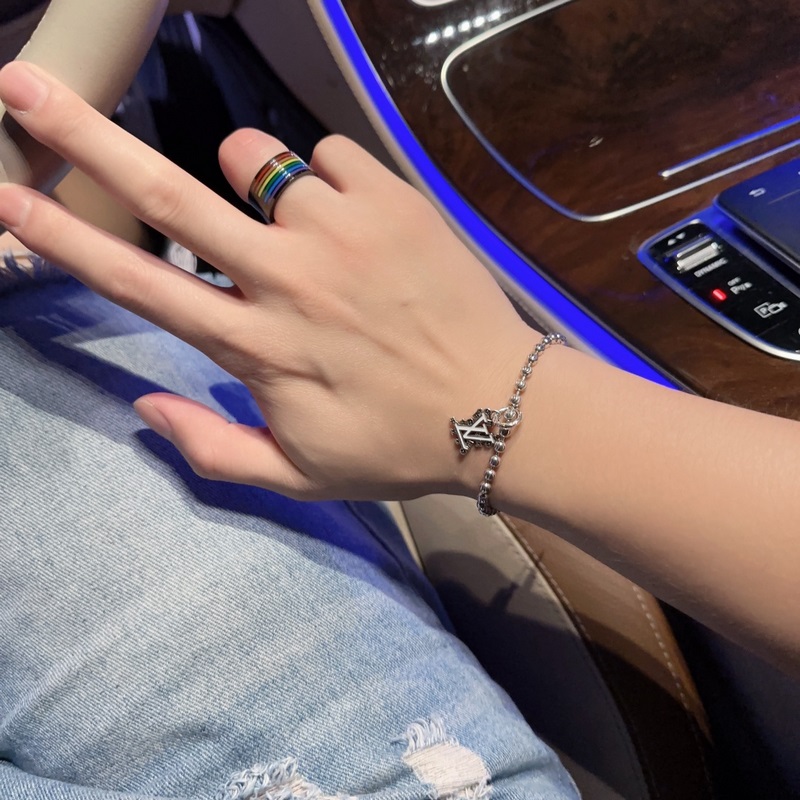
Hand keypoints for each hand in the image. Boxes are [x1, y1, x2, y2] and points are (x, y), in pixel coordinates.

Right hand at [0, 61, 534, 499]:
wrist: (499, 407)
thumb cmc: (395, 446)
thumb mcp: (299, 475)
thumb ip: (212, 448)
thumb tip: (143, 409)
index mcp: (256, 345)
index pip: (137, 285)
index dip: (60, 239)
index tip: (7, 198)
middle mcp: (286, 277)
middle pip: (169, 198)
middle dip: (85, 140)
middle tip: (25, 91)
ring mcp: (341, 230)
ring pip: (256, 158)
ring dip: (251, 179)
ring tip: (290, 224)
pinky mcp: (393, 200)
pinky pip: (329, 155)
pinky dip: (327, 180)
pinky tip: (353, 222)